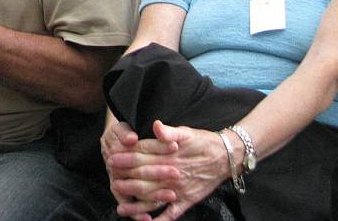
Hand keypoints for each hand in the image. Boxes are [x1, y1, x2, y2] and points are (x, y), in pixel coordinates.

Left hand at [110, 121, 229, 220]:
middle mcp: (172, 173)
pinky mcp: (187, 200)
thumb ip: (169, 131)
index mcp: (169, 155)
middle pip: (144, 178)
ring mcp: (179, 189)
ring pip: (154, 199)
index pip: (142, 157)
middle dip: (125, 181)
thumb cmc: (203, 142)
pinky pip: (171, 214)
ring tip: (121, 208)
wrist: (226, 156)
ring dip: (136, 205)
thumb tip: (156, 126)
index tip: (111, 159)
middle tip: (111, 183)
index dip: (125, 158)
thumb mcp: (187, 132)